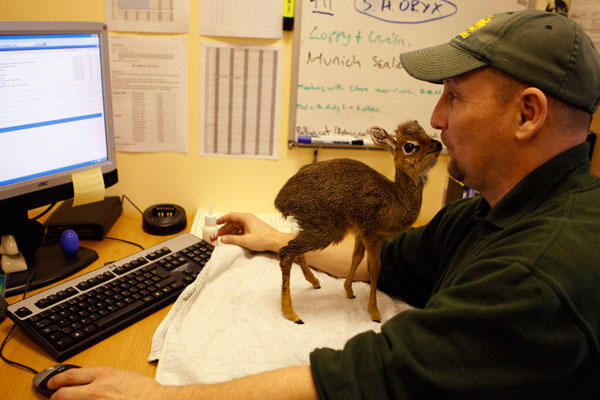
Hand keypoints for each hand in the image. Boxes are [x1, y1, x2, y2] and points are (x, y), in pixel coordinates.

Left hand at [48, 367, 163, 399]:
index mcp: (103, 375)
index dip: (57, 380)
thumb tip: (105, 381)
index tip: (52, 383)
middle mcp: (96, 390)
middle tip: (53, 397)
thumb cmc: (147, 392)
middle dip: (55, 397)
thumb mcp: (129, 376)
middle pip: (63, 394)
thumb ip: (112, 378)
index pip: (71, 376)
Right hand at [217, 212, 293, 252]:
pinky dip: (236, 234)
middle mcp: (249, 220)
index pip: (230, 216)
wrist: (276, 242)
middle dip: (225, 228)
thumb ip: (233, 239)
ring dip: (230, 231)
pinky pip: (242, 230)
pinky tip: (233, 239)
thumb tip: (223, 239)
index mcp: (246, 218)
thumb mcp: (245, 241)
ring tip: (224, 238)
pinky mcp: (254, 230)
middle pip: (233, 222)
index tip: (215, 223)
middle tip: (218, 234)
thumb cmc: (265, 239)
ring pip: (237, 226)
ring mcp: (252, 224)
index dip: (222, 219)